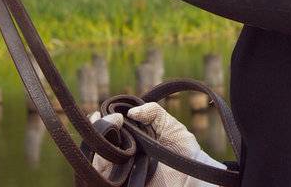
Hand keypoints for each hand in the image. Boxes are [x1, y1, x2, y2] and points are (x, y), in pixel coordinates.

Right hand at [86, 104, 225, 186]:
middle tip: (105, 119)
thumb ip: (153, 111)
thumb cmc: (185, 151)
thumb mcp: (169, 124)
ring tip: (109, 131)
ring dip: (99, 144)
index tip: (100, 113)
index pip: (109, 131)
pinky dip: (101, 164)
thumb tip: (130, 113)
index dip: (101, 122)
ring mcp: (123, 171)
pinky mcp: (125, 185)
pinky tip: (109, 152)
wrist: (194, 176)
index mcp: (133, 141)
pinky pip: (105, 177)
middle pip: (100, 144)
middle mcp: (125, 155)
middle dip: (97, 130)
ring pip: (98, 159)